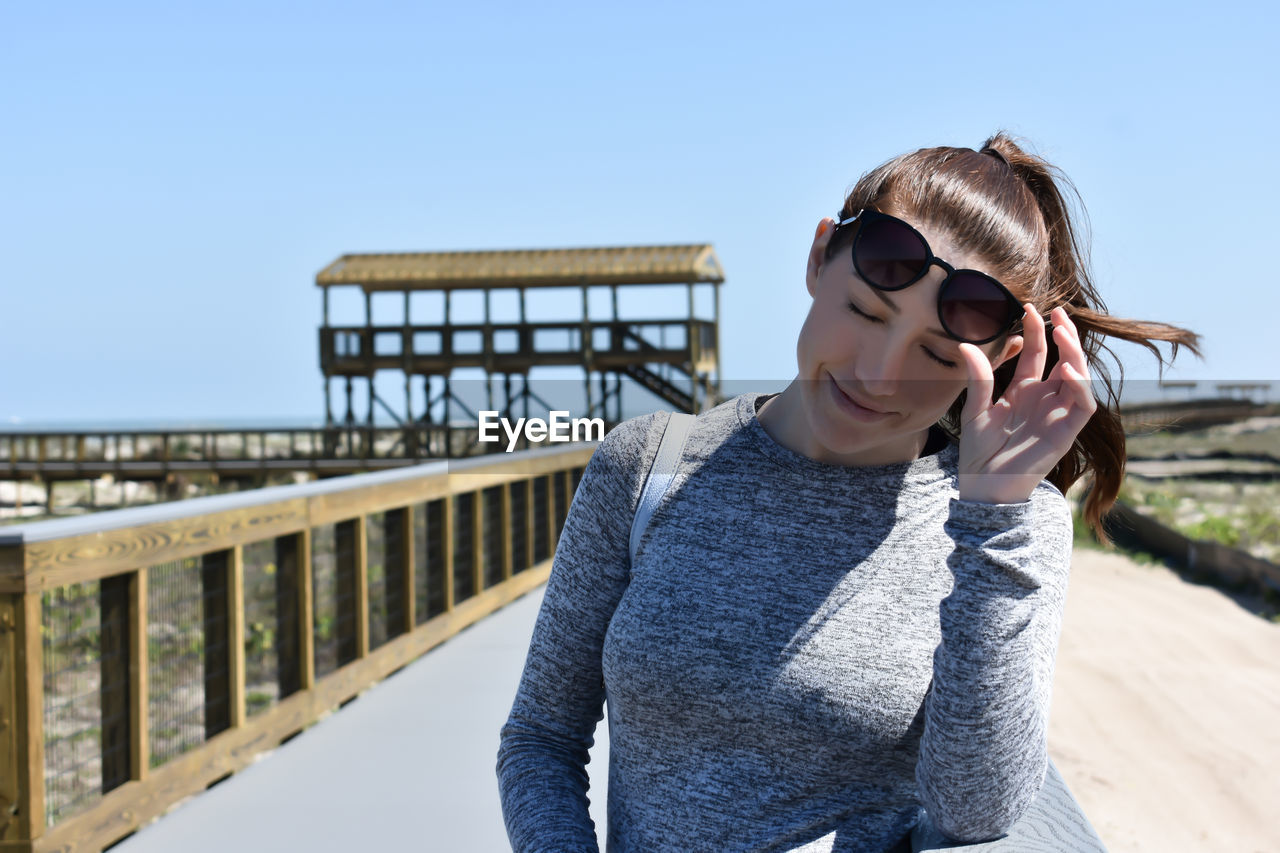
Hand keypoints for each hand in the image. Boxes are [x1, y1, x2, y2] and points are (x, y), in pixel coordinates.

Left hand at [955, 304, 1095, 504]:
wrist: (984, 487)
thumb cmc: (979, 452)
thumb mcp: (974, 410)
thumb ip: (978, 379)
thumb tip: (966, 344)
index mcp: (1023, 391)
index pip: (1037, 354)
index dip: (1036, 332)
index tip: (1031, 309)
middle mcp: (1044, 399)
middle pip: (1063, 360)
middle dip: (1064, 335)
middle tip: (1057, 312)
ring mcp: (1057, 415)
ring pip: (1078, 377)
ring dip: (1075, 354)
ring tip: (1062, 332)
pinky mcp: (1066, 433)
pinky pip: (1083, 405)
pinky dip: (1080, 386)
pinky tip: (1067, 369)